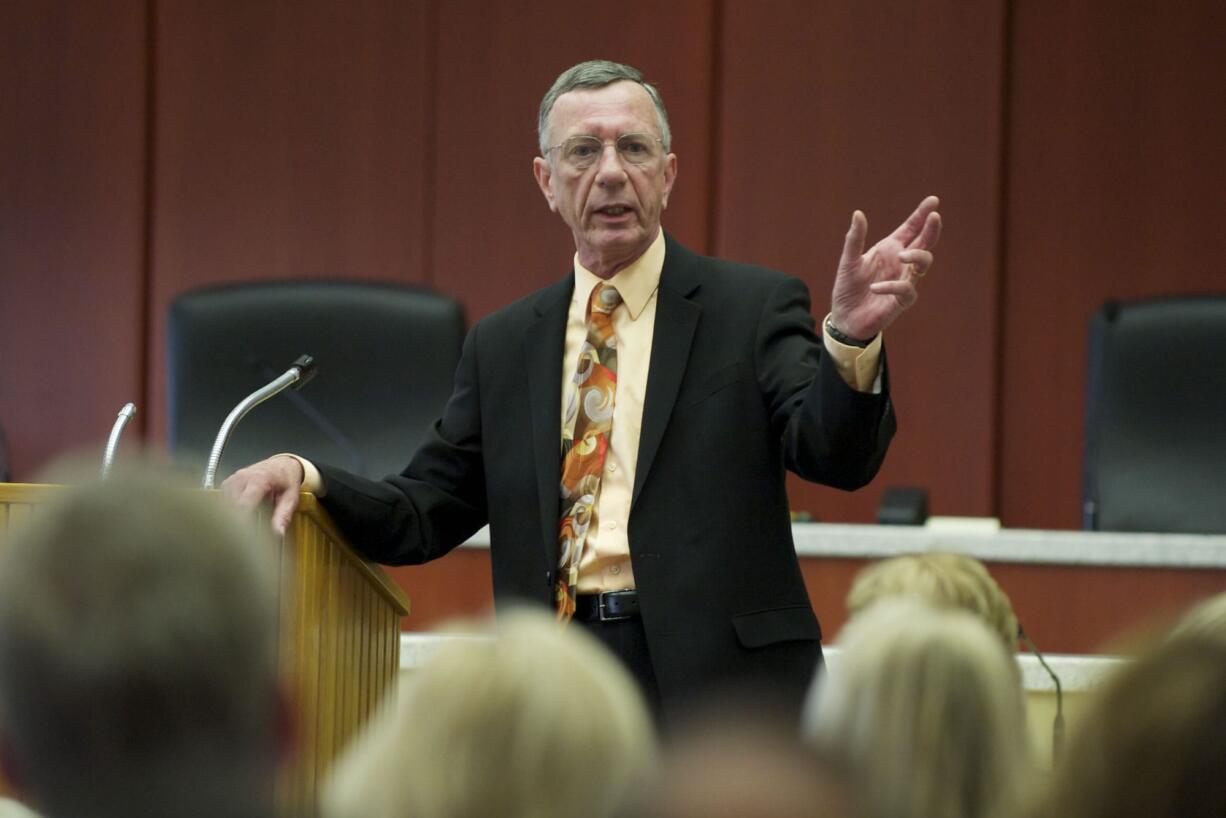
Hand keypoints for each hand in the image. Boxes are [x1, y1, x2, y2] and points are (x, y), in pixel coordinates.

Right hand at [221, 455, 305, 535]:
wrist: (283, 465)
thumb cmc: (286, 479)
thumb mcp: (291, 498)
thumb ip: (283, 516)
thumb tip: (278, 533)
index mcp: (258, 480)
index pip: (242, 505)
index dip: (242, 521)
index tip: (245, 534)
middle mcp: (243, 478)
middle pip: (231, 506)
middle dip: (237, 520)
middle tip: (248, 531)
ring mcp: (233, 479)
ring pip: (224, 504)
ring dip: (233, 514)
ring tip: (247, 518)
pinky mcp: (229, 482)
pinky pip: (223, 499)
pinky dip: (230, 508)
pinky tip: (240, 510)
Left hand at [829, 195, 941, 339]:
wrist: (844, 317)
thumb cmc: (848, 287)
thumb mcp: (848, 261)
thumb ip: (855, 239)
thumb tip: (858, 213)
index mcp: (890, 249)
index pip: (911, 228)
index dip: (921, 215)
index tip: (933, 200)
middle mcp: (901, 263)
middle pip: (924, 243)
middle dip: (931, 230)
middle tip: (934, 217)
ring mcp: (904, 280)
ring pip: (923, 264)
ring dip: (917, 256)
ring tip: (902, 255)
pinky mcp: (902, 300)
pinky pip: (906, 290)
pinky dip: (892, 286)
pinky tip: (875, 287)